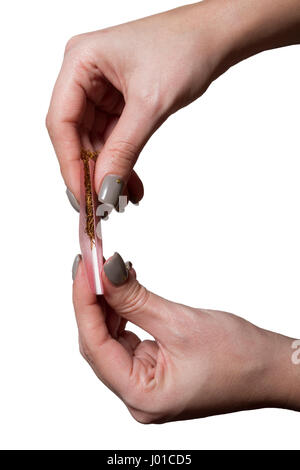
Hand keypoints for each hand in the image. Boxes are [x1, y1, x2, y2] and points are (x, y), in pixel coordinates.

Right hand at [46, 1, 238, 206]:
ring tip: (122, 199)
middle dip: (92, 172)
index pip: (61, 122)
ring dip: (109, 172)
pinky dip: (123, 162)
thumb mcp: (150, 104)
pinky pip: (114, 139)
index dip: (70, 164)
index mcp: (79, 61)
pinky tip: (132, 185)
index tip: (83, 196)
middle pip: (76, 136)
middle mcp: (85, 75)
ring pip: (95, 142)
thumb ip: (124, 149)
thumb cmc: (186, 48)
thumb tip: (105, 188)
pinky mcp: (118, 102)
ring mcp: (101, 90)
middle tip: (104, 205)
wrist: (216, 37)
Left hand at [72, 253, 299, 422]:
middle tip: (91, 262)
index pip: (95, 345)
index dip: (85, 302)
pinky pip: (127, 337)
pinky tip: (123, 288)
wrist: (269, 368)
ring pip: (111, 338)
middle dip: (93, 300)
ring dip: (109, 303)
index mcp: (141, 396)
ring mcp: (144, 383)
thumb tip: (104, 271)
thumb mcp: (180, 323)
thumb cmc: (239, 358)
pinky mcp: (153, 369)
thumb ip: (136, 298)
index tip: (84, 266)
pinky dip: (123, 312)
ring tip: (106, 269)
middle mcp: (137, 395)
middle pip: (99, 342)